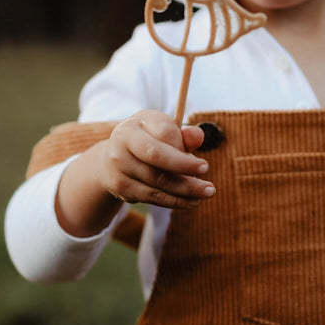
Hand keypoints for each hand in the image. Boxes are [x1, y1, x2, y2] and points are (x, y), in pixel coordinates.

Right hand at [97, 110, 214, 208]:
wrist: (115, 159)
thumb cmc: (148, 141)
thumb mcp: (163, 132)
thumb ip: (183, 135)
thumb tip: (198, 136)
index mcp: (135, 123)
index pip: (164, 132)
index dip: (185, 149)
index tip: (204, 166)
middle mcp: (121, 140)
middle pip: (157, 156)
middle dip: (186, 170)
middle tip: (209, 186)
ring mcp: (118, 164)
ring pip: (156, 180)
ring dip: (185, 190)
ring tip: (206, 194)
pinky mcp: (120, 185)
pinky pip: (151, 196)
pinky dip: (173, 200)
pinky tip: (190, 201)